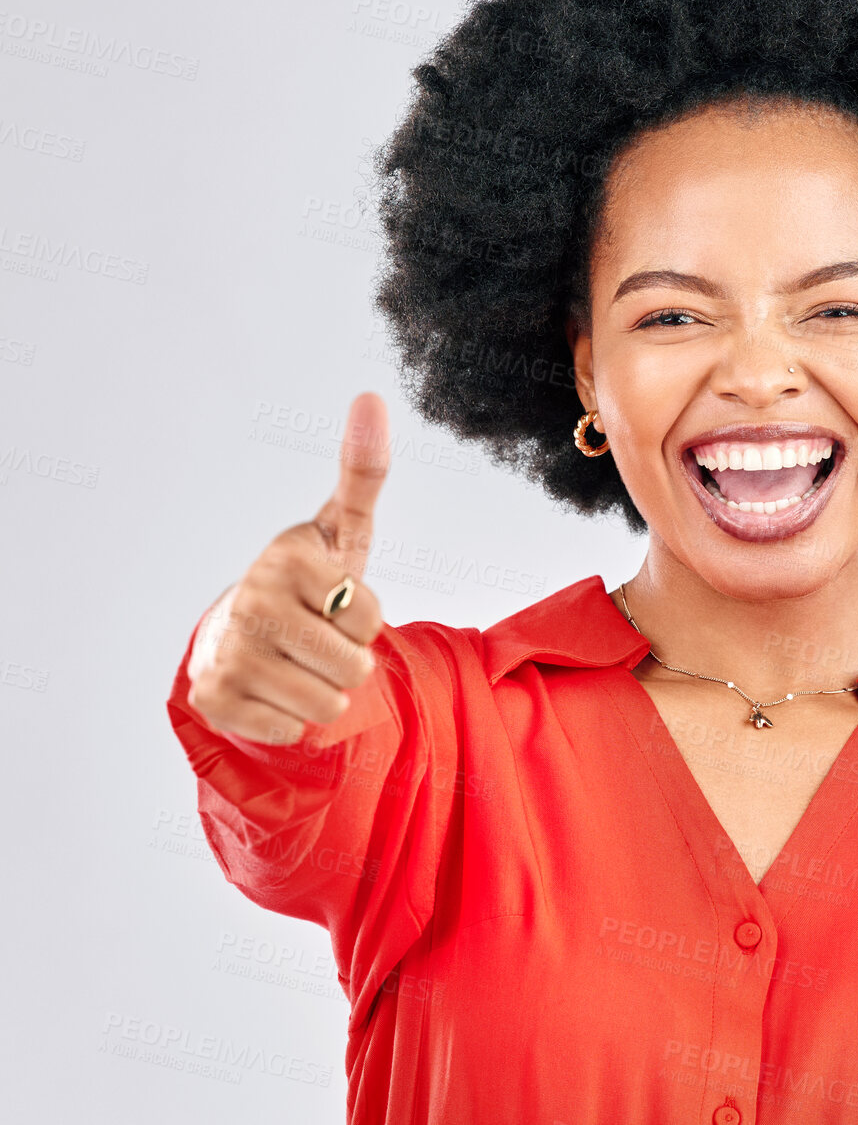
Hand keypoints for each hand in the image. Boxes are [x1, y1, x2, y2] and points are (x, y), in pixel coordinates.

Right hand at [186, 392, 390, 744]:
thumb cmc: (307, 581)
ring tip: (298, 664)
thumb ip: (363, 471)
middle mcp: (250, 600)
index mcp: (286, 557)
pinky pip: (290, 731)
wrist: (240, 635)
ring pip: (327, 706)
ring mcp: (227, 651)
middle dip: (348, 661)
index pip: (370, 617)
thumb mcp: (342, 530)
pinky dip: (290, 720)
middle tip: (318, 639)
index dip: (365, 619)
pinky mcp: (213, 699)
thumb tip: (372, 396)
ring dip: (324, 695)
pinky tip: (271, 689)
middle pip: (353, 667)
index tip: (334, 602)